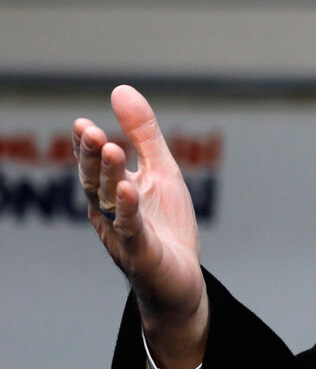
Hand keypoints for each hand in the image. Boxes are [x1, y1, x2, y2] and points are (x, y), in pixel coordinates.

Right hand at [73, 85, 207, 368]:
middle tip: (89, 130)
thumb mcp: (160, 171)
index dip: (87, 146)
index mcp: (112, 191)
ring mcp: (123, 234)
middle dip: (92, 156)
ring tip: (111, 147)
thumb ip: (143, 134)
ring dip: (110, 175)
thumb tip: (120, 88)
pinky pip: (132, 229)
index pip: (95, 164)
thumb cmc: (166, 224)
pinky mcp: (142, 253)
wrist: (179, 280)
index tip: (82, 123)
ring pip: (111, 202)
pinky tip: (131, 188)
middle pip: (96, 180)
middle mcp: (110, 212)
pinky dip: (130, 209)